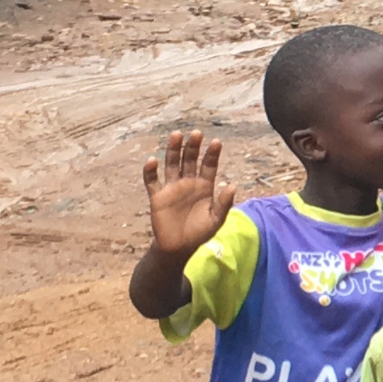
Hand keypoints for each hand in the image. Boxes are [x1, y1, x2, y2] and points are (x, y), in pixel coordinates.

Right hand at [142, 130, 235, 255]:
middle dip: (193, 147)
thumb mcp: (216, 219)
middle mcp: (188, 183)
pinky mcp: (158, 196)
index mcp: (204, 186)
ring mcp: (172, 188)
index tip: (216, 142)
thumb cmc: (200, 233)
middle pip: (190, 160)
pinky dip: (150, 171)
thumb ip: (224, 203)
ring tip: (177, 135)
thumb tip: (232, 185)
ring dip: (173, 150)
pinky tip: (152, 160)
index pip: (208, 165)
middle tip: (196, 133)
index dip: (212, 154)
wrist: (179, 247)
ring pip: (172, 164)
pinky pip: (152, 181)